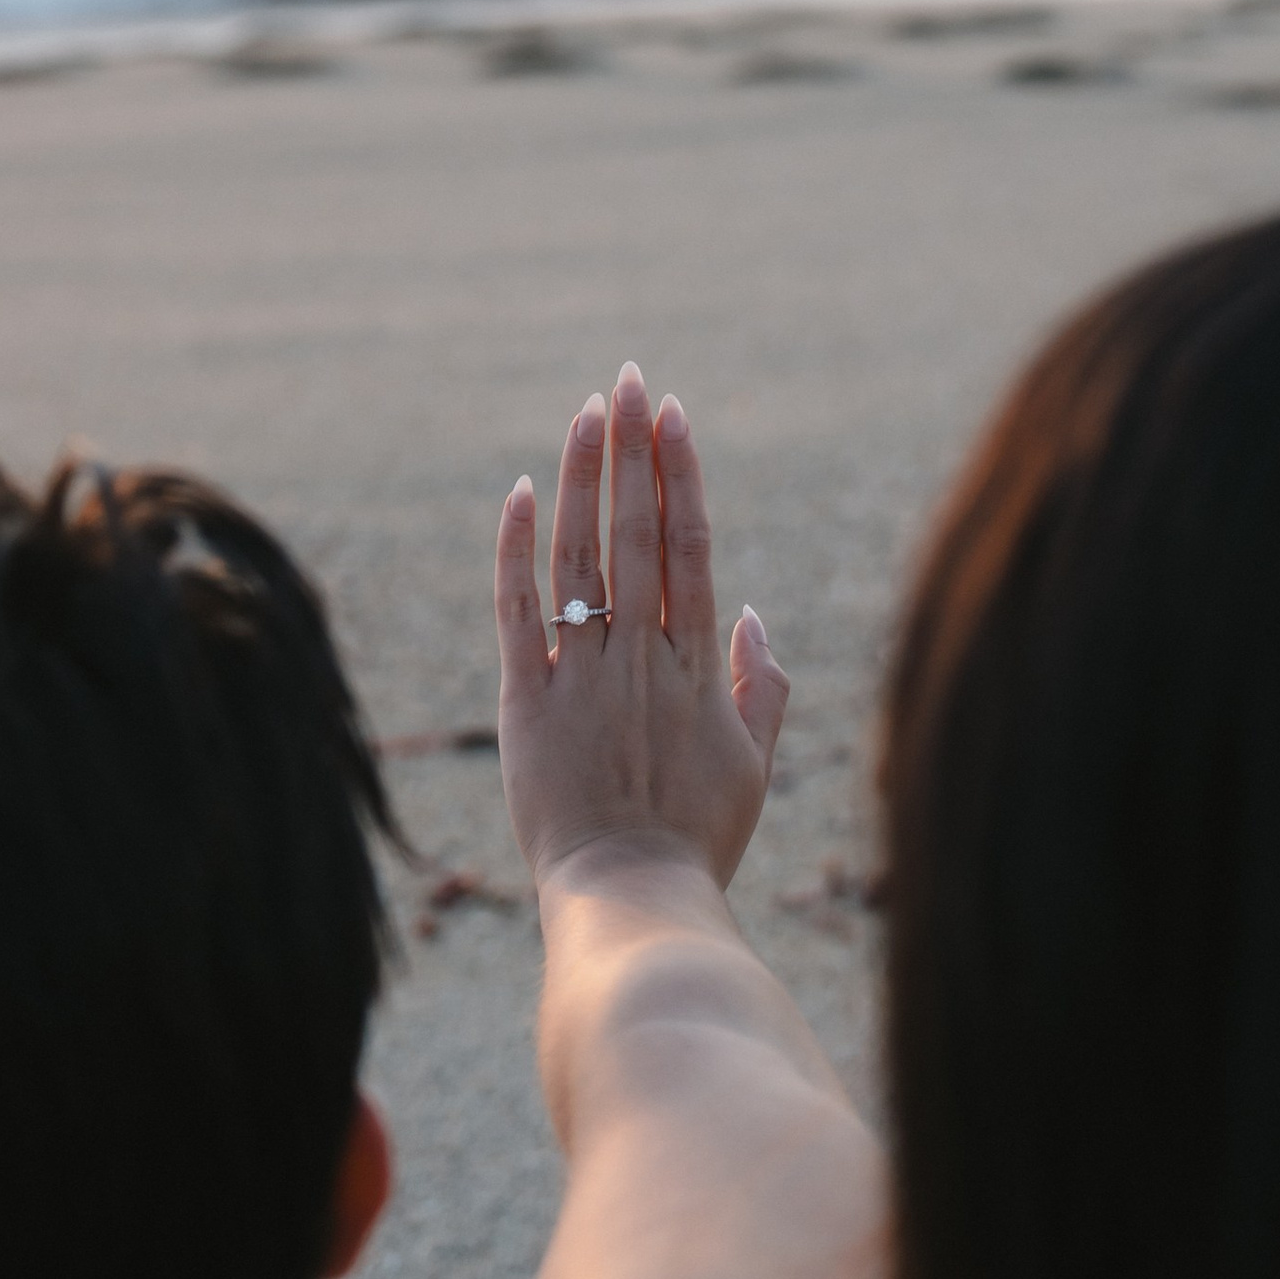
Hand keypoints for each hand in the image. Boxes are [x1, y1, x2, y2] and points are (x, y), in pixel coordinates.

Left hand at [494, 365, 788, 893]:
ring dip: (581, 477)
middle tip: (628, 380)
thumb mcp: (754, 765)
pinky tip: (519, 492)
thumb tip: (754, 613)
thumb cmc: (698, 840)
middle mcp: (642, 653)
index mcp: (698, 663)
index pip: (690, 543)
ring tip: (586, 412)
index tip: (674, 414)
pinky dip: (516, 549)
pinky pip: (517, 610)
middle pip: (637, 530)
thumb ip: (763, 685)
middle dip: (633, 448)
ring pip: (580, 555)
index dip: (681, 472)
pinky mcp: (528, 701)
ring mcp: (583, 673)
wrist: (632, 899)